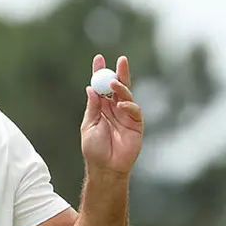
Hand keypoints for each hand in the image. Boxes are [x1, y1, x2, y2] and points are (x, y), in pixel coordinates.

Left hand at [81, 54, 143, 175]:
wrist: (106, 168)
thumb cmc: (94, 149)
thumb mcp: (89, 125)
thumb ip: (93, 107)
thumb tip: (91, 88)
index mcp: (101, 107)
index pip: (101, 86)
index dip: (100, 72)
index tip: (99, 58)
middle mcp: (114, 108)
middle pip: (118, 86)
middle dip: (120, 72)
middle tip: (120, 59)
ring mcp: (126, 116)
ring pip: (127, 95)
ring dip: (121, 87)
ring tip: (113, 84)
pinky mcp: (136, 125)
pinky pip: (135, 111)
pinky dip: (128, 106)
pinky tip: (121, 105)